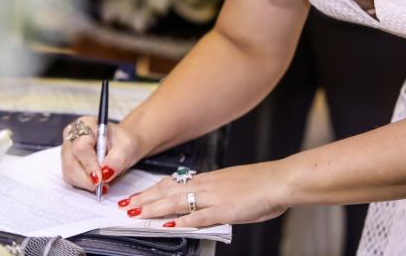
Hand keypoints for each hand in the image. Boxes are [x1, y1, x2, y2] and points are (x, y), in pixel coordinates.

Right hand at [60, 116, 143, 192]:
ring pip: (69, 173)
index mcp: (85, 125)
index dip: (89, 165)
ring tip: (104, 182)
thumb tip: (105, 174)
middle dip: (87, 179)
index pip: (81, 147)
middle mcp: (71, 136)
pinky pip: (71, 179)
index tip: (100, 178)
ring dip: (86, 183)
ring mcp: (67, 151)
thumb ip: (117, 160)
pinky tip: (97, 181)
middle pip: (71, 162)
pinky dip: (85, 184)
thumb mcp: (127, 148)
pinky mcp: (68, 164)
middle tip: (104, 186)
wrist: (122, 146)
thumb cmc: (123, 143)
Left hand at [119, 162, 288, 227]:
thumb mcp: (232, 186)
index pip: (172, 183)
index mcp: (207, 180)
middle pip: (168, 191)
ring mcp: (214, 197)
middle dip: (145, 199)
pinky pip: (199, 216)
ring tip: (137, 214)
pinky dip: (182, 221)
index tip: (137, 195)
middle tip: (126, 205)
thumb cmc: (260, 184)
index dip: (152, 190)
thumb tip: (202, 203)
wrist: (279, 180)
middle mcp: (206, 185)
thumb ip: (215, 194)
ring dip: (154, 208)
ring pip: (177, 201)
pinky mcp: (224, 210)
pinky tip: (169, 225)